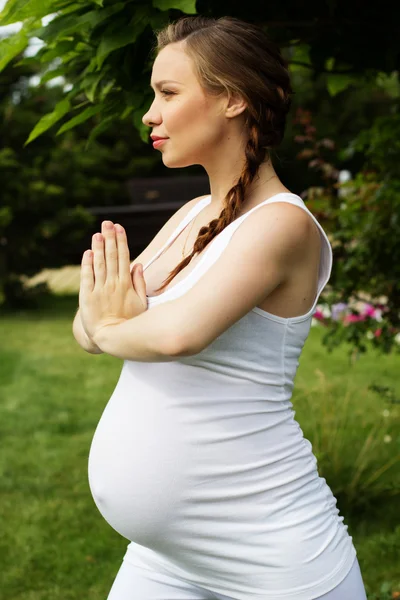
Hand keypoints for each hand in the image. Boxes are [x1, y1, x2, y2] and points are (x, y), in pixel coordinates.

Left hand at [79, 220, 146, 339]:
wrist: (111, 338)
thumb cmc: (129, 322)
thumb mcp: (141, 303)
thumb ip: (139, 283)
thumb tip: (138, 265)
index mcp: (126, 284)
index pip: (123, 258)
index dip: (121, 242)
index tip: (119, 228)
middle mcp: (113, 284)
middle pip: (111, 257)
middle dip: (109, 238)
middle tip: (107, 223)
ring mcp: (99, 290)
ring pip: (99, 264)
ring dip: (98, 247)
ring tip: (97, 233)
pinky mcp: (87, 296)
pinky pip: (87, 277)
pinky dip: (87, 264)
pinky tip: (88, 252)